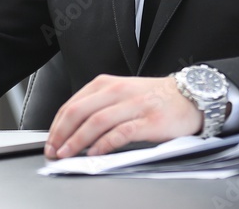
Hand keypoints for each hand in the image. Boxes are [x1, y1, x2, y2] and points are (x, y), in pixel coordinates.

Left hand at [44, 74, 201, 158]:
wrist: (188, 96)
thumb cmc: (152, 98)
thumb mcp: (120, 93)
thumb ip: (98, 106)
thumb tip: (71, 129)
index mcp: (106, 84)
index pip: (72, 104)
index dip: (57, 125)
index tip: (50, 142)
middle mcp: (117, 91)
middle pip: (80, 111)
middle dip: (62, 134)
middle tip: (54, 151)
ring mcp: (134, 105)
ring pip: (97, 121)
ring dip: (78, 140)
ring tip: (68, 154)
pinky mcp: (149, 121)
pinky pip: (121, 132)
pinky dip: (105, 144)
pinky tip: (95, 153)